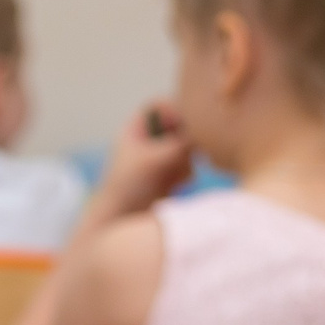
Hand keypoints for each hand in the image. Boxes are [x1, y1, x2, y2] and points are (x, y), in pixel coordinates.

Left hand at [92, 99, 194, 219]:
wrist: (119, 219)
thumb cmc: (127, 186)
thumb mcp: (154, 160)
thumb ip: (179, 144)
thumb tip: (206, 134)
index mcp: (135, 130)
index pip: (159, 106)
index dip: (174, 111)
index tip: (184, 126)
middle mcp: (148, 140)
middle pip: (180, 126)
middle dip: (185, 142)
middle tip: (184, 154)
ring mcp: (160, 157)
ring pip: (188, 147)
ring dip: (185, 161)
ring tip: (171, 176)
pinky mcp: (169, 174)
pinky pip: (189, 166)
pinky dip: (185, 174)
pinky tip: (174, 186)